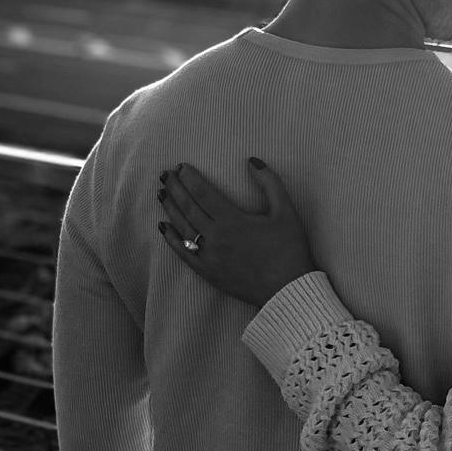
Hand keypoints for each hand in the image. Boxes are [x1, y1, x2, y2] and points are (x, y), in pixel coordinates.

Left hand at [158, 158, 316, 307]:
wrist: (288, 290)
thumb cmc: (290, 249)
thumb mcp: (286, 211)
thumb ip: (270, 182)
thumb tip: (252, 161)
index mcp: (233, 221)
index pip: (203, 194)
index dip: (190, 178)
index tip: (181, 166)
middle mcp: (216, 238)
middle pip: (188, 208)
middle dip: (175, 188)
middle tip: (165, 174)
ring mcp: (209, 257)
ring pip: (182, 228)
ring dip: (170, 209)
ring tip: (161, 193)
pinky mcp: (207, 272)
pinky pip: (183, 253)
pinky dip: (171, 238)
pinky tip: (163, 226)